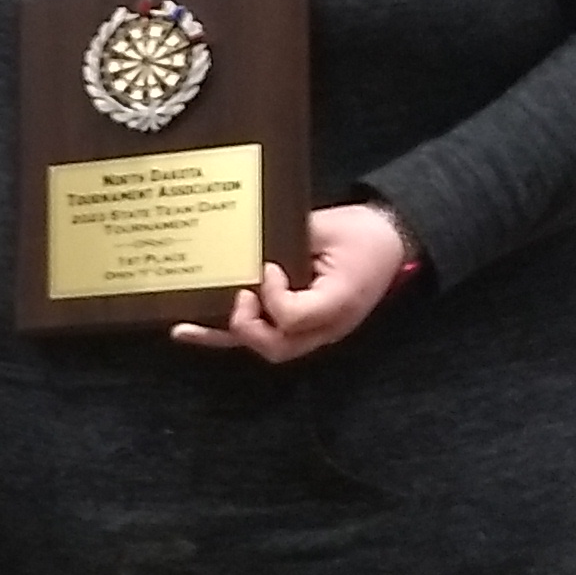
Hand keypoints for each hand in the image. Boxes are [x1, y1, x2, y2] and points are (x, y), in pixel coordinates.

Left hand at [172, 202, 410, 363]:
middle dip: (246, 326)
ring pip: (266, 347)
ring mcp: (315, 331)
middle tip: (237, 296)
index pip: (294, 316)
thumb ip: (287, 241)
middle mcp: (326, 326)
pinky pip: (268, 335)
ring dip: (226, 337)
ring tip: (184, 328)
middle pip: (277, 347)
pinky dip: (231, 335)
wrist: (391, 240)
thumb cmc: (362, 232)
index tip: (268, 267)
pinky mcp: (304, 325)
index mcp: (338, 301)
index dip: (272, 295)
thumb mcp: (327, 227)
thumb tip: (244, 246)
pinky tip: (195, 329)